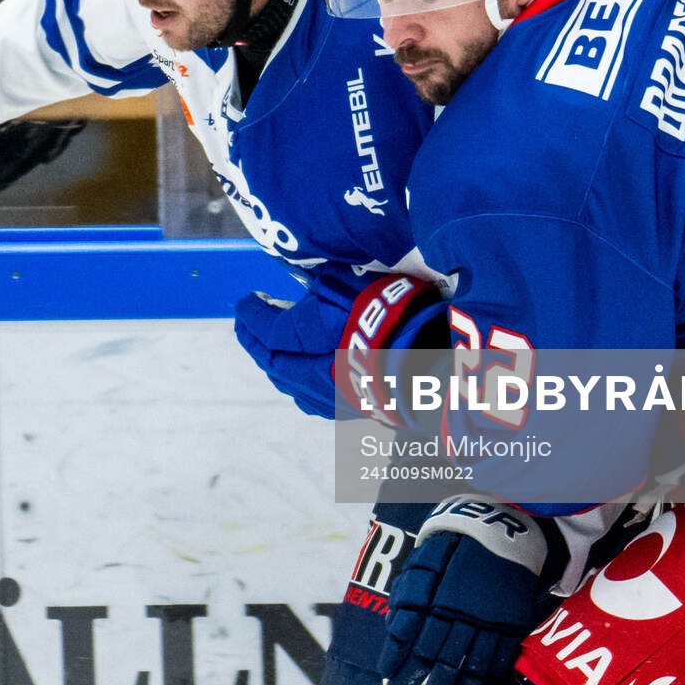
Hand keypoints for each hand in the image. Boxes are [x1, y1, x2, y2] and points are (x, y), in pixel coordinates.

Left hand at [234, 272, 446, 419]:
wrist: (439, 359)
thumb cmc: (399, 309)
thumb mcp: (356, 278)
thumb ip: (324, 278)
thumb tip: (305, 275)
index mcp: (312, 334)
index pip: (269, 325)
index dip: (253, 313)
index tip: (246, 301)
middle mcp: (315, 369)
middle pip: (273, 359)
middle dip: (255, 341)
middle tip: (247, 326)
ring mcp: (333, 394)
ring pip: (291, 384)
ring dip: (275, 365)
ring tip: (269, 350)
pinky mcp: (354, 409)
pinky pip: (314, 400)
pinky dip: (299, 385)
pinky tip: (301, 379)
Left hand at [378, 495, 549, 684]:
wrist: (506, 528)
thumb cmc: (459, 543)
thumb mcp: (428, 559)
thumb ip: (410, 593)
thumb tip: (393, 625)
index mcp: (439, 599)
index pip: (415, 641)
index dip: (401, 665)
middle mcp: (463, 616)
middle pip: (442, 665)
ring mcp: (490, 623)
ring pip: (471, 669)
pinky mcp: (512, 625)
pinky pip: (500, 662)